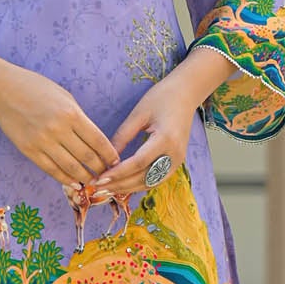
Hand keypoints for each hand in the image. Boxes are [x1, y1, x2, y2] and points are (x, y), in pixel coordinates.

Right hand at [0, 63, 119, 186]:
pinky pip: (51, 170)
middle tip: (107, 174)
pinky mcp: (29, 150)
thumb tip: (94, 142)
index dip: (109, 155)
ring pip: (71, 167)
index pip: (98, 141)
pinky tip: (74, 182)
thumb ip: (79, 119)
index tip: (115, 161)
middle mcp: (58, 129)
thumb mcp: (65, 97)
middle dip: (100, 169)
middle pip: (87, 157)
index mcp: (71, 114)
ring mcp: (42, 142)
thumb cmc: (37, 89)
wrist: (3, 90)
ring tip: (93, 181)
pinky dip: (65, 179)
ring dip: (85, 177)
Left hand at [90, 77, 200, 196]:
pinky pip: (156, 179)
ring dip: (128, 189)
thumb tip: (106, 159)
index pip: (138, 163)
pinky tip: (122, 184)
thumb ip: (122, 137)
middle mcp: (174, 154)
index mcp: (166, 139)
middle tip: (97, 189)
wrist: (187, 93)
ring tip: (107, 190)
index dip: (117, 174)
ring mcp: (178, 160)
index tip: (99, 179)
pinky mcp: (176, 162)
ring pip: (150, 183)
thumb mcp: (138, 114)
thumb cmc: (161, 97)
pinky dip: (139, 184)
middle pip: (144, 178)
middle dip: (119, 185)